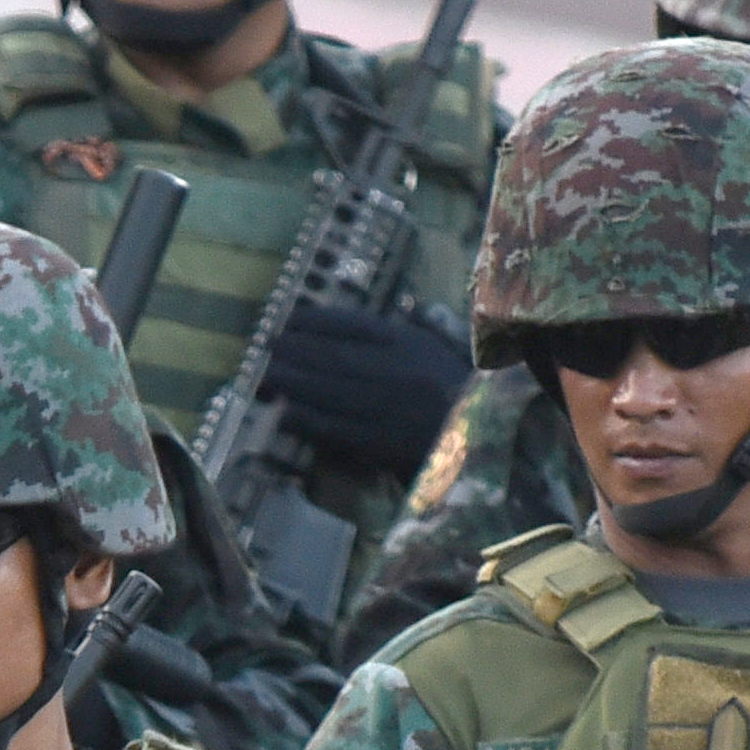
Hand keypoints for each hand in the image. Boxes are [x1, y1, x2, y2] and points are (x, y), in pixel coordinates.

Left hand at [262, 297, 467, 476]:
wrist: (484, 443)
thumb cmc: (463, 393)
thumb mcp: (443, 350)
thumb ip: (417, 327)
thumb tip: (391, 306)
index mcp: (410, 344)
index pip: (354, 324)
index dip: (317, 321)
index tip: (290, 318)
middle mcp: (396, 371)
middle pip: (333, 356)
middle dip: (295, 350)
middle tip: (265, 346)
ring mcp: (387, 407)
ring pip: (329, 390)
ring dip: (292, 382)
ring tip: (265, 374)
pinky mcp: (380, 442)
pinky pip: (336, 428)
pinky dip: (307, 420)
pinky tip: (283, 412)